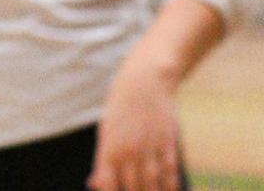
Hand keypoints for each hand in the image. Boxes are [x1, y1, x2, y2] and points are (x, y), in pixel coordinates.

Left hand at [89, 57, 181, 190]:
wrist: (143, 84)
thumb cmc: (119, 110)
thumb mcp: (105, 133)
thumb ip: (101, 161)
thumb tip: (92, 184)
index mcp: (109, 147)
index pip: (108, 183)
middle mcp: (129, 150)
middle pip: (133, 186)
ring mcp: (150, 147)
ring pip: (152, 181)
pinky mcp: (168, 143)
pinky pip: (170, 170)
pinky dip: (171, 185)